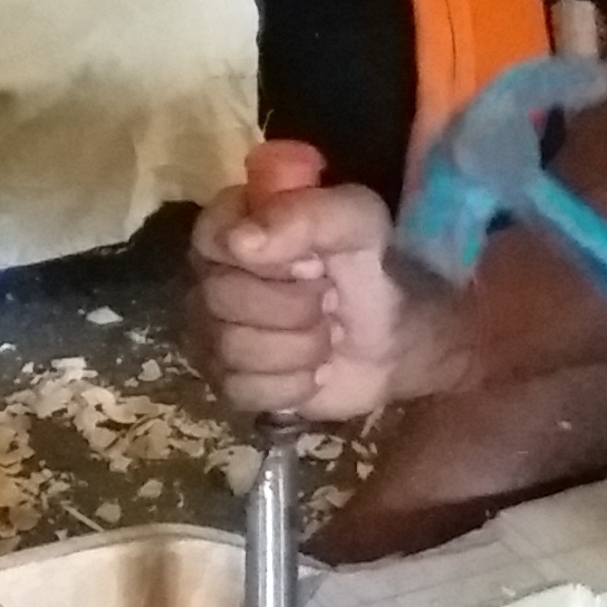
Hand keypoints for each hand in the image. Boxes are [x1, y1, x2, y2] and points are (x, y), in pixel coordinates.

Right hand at [188, 170, 411, 421]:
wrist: (395, 339)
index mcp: (232, 227)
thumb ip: (307, 216)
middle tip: (331, 301)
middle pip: (222, 298)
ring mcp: (213, 334)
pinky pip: (244, 390)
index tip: (315, 264)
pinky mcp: (229, 384)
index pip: (212, 238)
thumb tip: (241, 241)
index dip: (269, 260)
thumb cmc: (370, 270)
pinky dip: (295, 384)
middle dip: (296, 307)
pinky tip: (316, 370)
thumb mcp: (358, 223)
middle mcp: (210, 279)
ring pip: (234, 349)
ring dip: (302, 347)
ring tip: (328, 334)